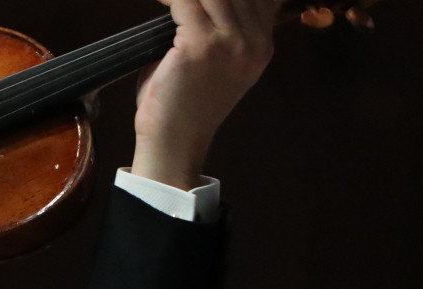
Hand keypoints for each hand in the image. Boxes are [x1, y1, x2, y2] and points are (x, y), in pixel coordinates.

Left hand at [131, 0, 276, 188]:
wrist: (174, 140)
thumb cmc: (184, 102)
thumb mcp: (217, 62)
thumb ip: (219, 28)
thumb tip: (201, 1)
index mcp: (262, 46)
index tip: (197, 2)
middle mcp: (254, 42)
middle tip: (179, 1)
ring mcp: (230, 44)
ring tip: (167, 1)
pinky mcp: (201, 46)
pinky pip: (184, 3)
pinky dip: (169, 0)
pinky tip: (160, 3)